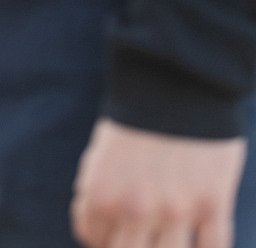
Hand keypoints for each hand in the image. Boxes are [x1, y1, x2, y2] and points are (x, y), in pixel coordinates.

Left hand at [71, 119, 245, 246]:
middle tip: (141, 231)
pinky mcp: (212, 203)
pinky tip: (201, 240)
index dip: (103, 236)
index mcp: (101, 193)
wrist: (176, 75)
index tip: (114, 228)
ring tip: (168, 235)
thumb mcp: (101, 151)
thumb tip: (94, 228)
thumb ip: (96, 191)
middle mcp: (136, 207)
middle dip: (131, 245)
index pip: (94, 240)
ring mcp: (176, 209)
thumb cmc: (136, 113)